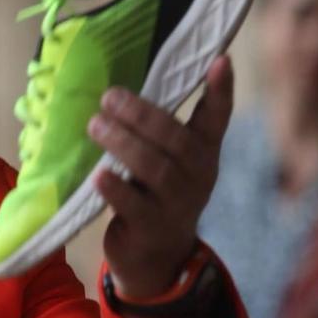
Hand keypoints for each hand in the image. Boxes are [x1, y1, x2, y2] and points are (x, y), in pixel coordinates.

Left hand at [90, 55, 233, 300]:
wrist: (156, 258)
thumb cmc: (156, 194)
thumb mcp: (169, 162)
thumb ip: (160, 131)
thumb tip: (124, 86)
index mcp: (203, 153)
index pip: (217, 118)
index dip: (221, 90)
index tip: (222, 59)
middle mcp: (197, 177)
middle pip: (176, 140)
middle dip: (143, 116)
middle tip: (109, 97)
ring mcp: (176, 205)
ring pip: (154, 169)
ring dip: (124, 144)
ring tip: (95, 125)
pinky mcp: (151, 229)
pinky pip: (133, 205)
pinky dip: (116, 189)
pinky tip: (98, 176)